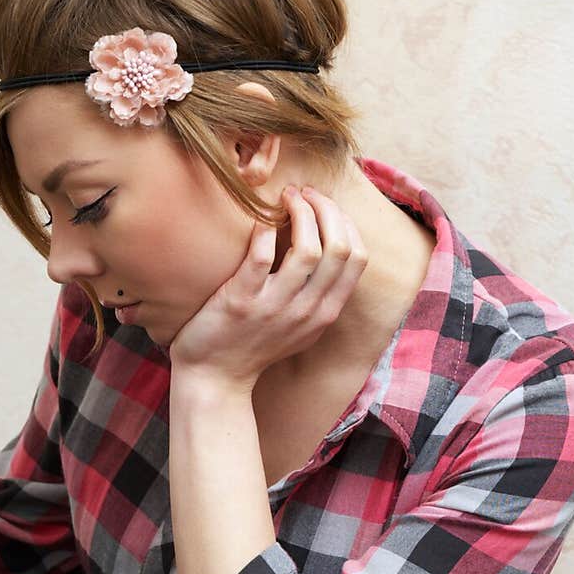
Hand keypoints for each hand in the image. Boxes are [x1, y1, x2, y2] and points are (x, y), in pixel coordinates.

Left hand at [167, 184, 367, 391]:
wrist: (215, 379)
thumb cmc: (254, 346)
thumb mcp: (301, 326)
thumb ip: (319, 294)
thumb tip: (328, 244)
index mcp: (326, 313)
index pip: (358, 258)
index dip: (346, 222)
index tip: (324, 207)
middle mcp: (307, 311)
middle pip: (340, 247)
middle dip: (327, 208)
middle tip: (304, 194)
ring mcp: (275, 308)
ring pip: (308, 248)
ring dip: (300, 211)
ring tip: (285, 198)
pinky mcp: (241, 303)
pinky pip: (260, 256)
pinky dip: (262, 229)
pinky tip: (258, 220)